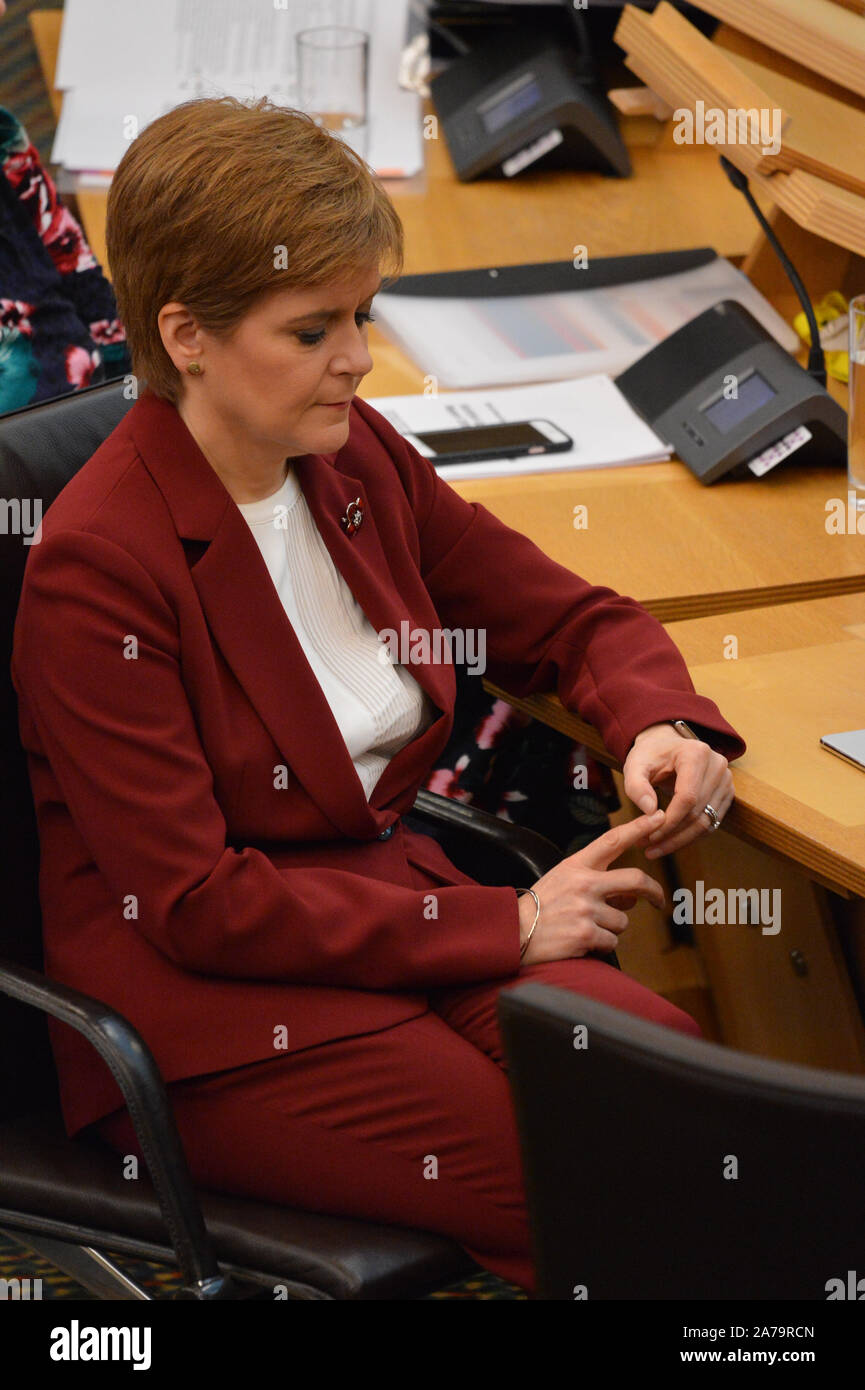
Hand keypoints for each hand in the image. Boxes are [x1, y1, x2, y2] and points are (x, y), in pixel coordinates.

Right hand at [518, 811, 666, 964]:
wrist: (512, 932)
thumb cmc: (539, 906)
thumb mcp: (562, 881)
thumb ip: (596, 882)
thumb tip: (631, 897)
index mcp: (576, 865)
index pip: (612, 841)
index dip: (639, 828)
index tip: (659, 817)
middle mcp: (584, 883)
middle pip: (635, 879)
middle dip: (654, 891)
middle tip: (660, 900)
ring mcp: (586, 908)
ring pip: (622, 920)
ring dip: (610, 928)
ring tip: (585, 928)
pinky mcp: (586, 933)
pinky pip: (612, 941)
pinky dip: (600, 945)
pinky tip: (580, 941)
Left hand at [621, 722, 733, 858]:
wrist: (667, 745)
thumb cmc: (650, 754)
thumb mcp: (635, 764)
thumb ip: (636, 786)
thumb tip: (649, 811)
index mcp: (696, 754)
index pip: (687, 797)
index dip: (670, 820)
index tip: (650, 835)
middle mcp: (717, 765)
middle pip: (698, 812)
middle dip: (671, 834)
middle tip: (647, 847)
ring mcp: (726, 780)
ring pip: (706, 821)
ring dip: (681, 840)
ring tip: (655, 849)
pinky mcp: (726, 793)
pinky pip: (711, 822)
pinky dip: (691, 836)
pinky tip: (671, 842)